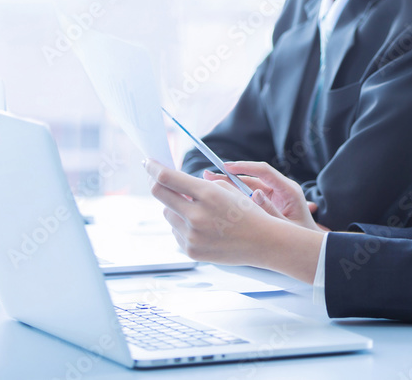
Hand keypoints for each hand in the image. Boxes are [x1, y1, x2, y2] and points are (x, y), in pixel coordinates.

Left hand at [149, 165, 324, 282]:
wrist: (264, 243)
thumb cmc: (247, 212)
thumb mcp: (227, 190)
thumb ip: (199, 184)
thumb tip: (172, 181)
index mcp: (208, 194)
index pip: (168, 178)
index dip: (153, 167)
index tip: (148, 161)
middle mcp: (197, 215)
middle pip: (159, 194)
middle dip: (155, 183)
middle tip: (156, 178)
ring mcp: (193, 236)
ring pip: (167, 213)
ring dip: (175, 206)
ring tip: (196, 209)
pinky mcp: (191, 250)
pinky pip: (175, 231)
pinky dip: (182, 225)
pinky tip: (202, 226)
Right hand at [203, 162, 323, 231]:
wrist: (309, 246)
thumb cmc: (302, 236)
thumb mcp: (287, 226)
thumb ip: (271, 211)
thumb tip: (255, 194)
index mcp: (288, 190)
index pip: (264, 171)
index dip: (245, 167)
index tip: (227, 166)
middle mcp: (280, 189)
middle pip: (252, 178)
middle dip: (230, 176)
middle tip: (209, 175)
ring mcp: (273, 195)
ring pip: (247, 187)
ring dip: (229, 185)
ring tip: (208, 183)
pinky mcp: (267, 202)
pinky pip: (248, 196)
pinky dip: (235, 196)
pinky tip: (218, 196)